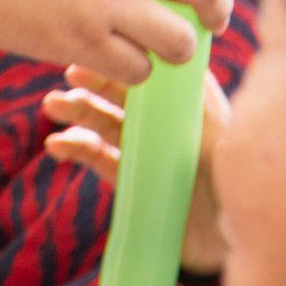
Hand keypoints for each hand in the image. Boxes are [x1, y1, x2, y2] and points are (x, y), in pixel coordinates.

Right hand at [41, 66, 232, 276]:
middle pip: (122, 96)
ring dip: (78, 111)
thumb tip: (176, 54)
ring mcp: (146, 153)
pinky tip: (57, 144)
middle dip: (93, 83)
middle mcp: (164, 125)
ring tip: (53, 106)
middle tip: (69, 73)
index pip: (150, 75)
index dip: (123, 62)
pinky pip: (100, 160)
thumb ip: (197, 93)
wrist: (230, 235)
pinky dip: (77, 149)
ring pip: (106, 124)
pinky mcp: (132, 183)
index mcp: (186, 105)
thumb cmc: (233, 175)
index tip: (99, 51)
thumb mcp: (220, 129)